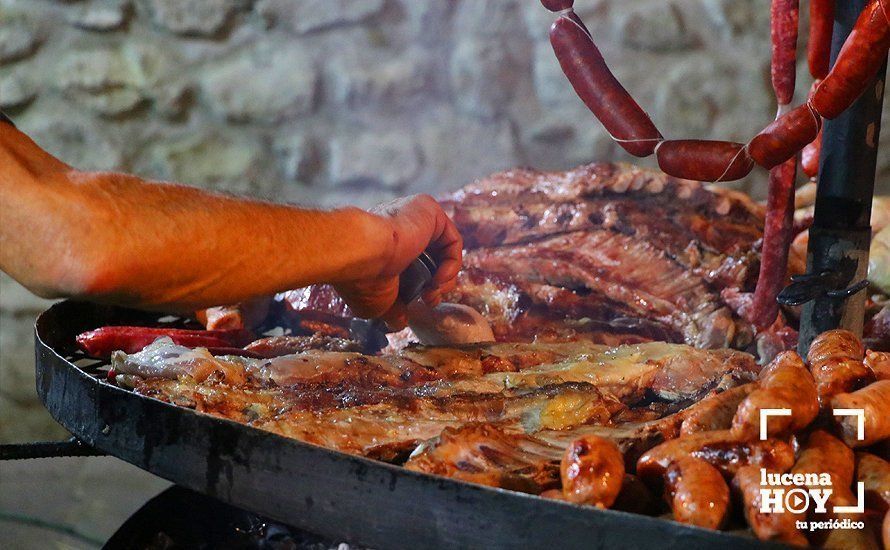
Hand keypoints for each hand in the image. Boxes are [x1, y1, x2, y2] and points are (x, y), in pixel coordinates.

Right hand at [334, 194, 461, 328]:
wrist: (359, 254)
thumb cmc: (362, 279)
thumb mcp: (378, 303)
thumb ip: (393, 310)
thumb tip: (399, 322)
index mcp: (383, 244)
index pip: (413, 264)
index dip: (423, 287)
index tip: (420, 303)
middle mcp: (398, 227)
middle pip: (431, 257)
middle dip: (437, 284)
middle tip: (430, 300)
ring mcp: (413, 215)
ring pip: (444, 249)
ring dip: (446, 277)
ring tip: (435, 290)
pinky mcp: (428, 209)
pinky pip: (451, 239)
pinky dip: (453, 263)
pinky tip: (439, 278)